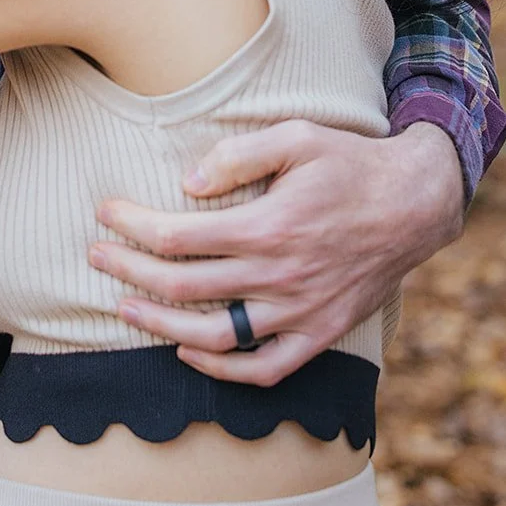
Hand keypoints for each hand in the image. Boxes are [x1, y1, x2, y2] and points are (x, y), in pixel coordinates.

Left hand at [89, 120, 463, 385]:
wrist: (411, 205)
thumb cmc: (347, 164)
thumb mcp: (296, 136)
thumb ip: (239, 155)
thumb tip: (188, 181)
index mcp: (268, 225)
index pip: (178, 236)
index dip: (132, 227)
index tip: (104, 213)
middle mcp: (279, 275)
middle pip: (184, 286)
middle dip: (129, 270)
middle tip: (94, 256)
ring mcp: (299, 312)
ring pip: (215, 335)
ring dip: (160, 325)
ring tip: (123, 307)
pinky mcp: (318, 333)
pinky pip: (264, 367)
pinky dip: (222, 369)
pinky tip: (188, 351)